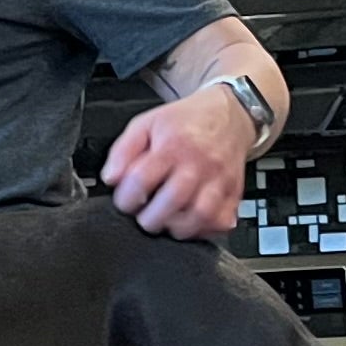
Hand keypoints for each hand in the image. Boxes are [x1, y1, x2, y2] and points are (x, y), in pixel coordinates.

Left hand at [101, 85, 255, 239]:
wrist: (229, 115)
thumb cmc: (186, 122)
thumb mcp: (146, 124)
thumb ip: (123, 151)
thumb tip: (110, 178)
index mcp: (173, 145)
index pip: (141, 180)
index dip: (125, 199)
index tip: (125, 201)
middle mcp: (199, 164)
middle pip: (172, 202)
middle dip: (149, 219)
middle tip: (144, 214)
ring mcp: (220, 180)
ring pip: (200, 217)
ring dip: (177, 227)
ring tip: (166, 219)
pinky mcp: (234, 193)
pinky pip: (220, 223)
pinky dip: (203, 230)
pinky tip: (190, 222)